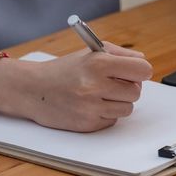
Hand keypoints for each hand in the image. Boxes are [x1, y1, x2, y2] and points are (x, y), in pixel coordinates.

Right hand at [0, 42, 151, 131]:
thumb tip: (143, 63)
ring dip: (118, 102)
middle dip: (128, 87)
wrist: (32, 89)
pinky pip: (113, 120)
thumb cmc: (65, 69)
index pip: (142, 70)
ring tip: (101, 94)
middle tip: (114, 84)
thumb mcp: (92, 52)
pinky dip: (107, 113)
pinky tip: (91, 105)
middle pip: (136, 91)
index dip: (141, 71)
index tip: (136, 73)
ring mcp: (91, 107)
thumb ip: (121, 54)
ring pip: (128, 108)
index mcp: (99, 63)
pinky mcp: (87, 124)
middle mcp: (95, 85)